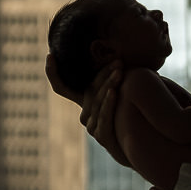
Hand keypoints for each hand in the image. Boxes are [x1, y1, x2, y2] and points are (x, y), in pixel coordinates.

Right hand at [47, 52, 126, 166]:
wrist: (141, 140)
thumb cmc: (132, 110)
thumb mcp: (120, 88)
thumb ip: (113, 73)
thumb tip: (114, 49)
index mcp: (85, 100)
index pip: (61, 87)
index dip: (53, 73)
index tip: (50, 55)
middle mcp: (85, 114)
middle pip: (89, 90)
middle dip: (103, 73)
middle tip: (118, 61)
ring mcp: (92, 126)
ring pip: (97, 102)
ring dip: (109, 85)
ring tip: (120, 71)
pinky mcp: (103, 136)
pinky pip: (104, 118)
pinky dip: (108, 104)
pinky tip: (114, 92)